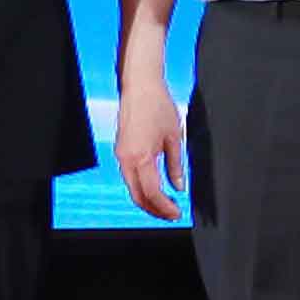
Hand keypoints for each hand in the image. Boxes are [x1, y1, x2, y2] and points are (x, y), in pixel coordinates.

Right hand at [111, 22, 190, 220]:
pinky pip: (129, 176)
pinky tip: (155, 188)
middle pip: (138, 196)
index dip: (165, 207)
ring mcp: (120, 155)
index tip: (177, 214)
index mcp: (141, 157)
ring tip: (165, 204)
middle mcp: (126, 159)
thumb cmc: (158, 105)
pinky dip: (141, 187)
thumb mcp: (174, 137)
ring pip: (132, 188)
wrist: (140, 85)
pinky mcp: (120, 150)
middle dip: (154, 209)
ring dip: (147, 199)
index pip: (153, 193)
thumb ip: (176, 165)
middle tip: (171, 214)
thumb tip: (179, 186)